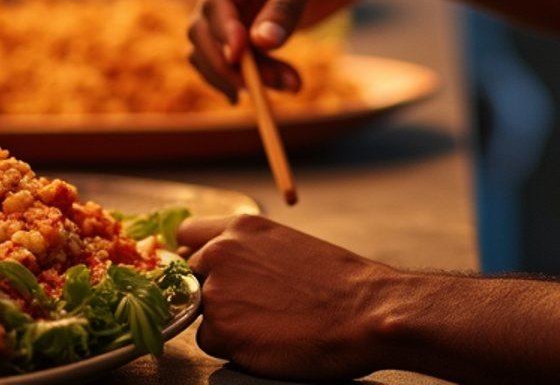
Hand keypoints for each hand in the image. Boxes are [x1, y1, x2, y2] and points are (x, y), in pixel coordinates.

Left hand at [181, 213, 391, 379]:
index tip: (200, 269)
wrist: (361, 311)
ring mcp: (216, 293)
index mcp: (241, 226)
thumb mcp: (284, 245)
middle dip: (205, 290)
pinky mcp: (220, 332)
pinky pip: (210, 342)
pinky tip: (264, 339)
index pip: (186, 234)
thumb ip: (245, 250)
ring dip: (221, 320)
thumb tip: (217, 266)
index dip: (191, 254)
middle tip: (244, 305)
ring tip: (264, 321)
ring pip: (198, 312)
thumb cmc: (334, 282)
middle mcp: (221, 253)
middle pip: (185, 276)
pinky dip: (231, 346)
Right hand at [187, 0, 384, 98]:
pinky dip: (261, 74)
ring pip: (223, 52)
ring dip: (247, 75)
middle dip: (231, 64)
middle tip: (265, 88)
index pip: (215, 4)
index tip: (242, 58)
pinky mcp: (263, 22)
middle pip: (207, 34)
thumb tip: (261, 44)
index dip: (223, 35)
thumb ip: (289, 1)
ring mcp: (247, 4)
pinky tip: (288, 83)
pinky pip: (248, 57)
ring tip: (293, 85)